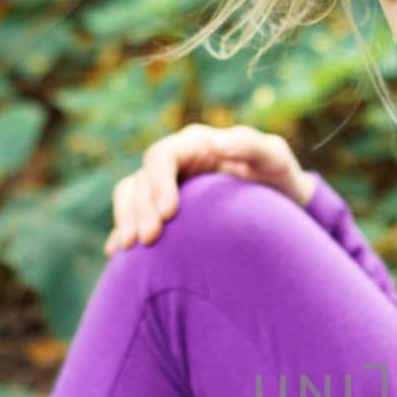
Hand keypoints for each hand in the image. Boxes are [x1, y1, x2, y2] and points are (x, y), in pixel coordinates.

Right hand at [104, 122, 316, 255]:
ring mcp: (165, 186)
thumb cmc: (278, 176)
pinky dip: (121, 231)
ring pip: (129, 196)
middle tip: (149, 240)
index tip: (168, 213)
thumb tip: (218, 142)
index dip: (159, 183)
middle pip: (140, 180)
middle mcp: (174, 163)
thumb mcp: (275, 158)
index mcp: (194, 145)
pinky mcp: (161, 208)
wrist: (281, 201)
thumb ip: (251, 146)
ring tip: (128, 248)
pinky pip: (131, 216)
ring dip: (124, 219)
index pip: (162, 157)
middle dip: (139, 208)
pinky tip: (115, 253)